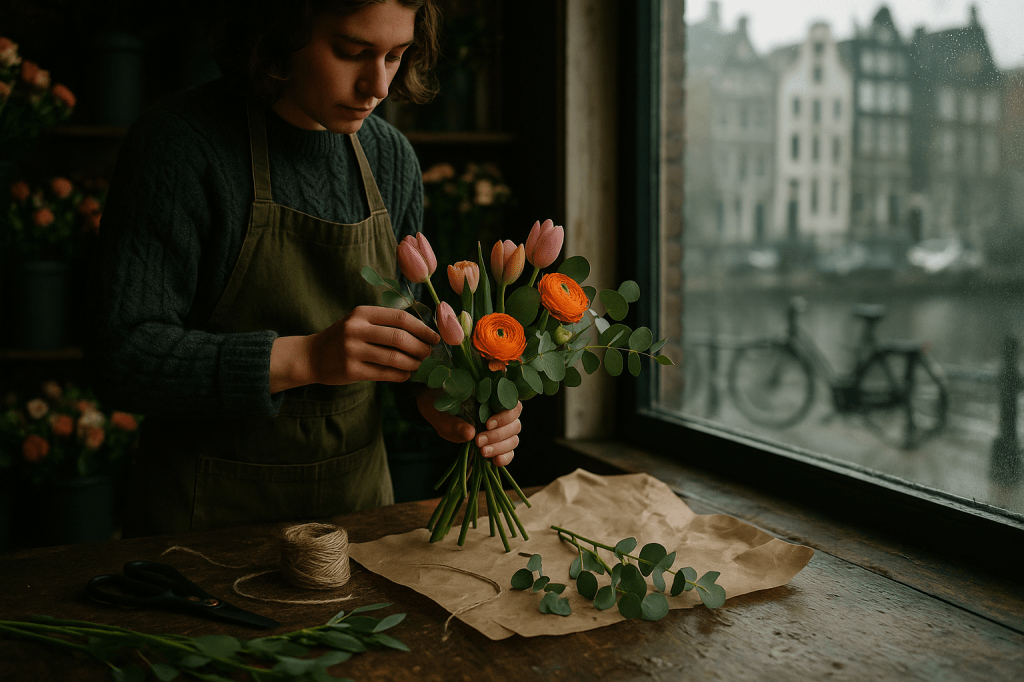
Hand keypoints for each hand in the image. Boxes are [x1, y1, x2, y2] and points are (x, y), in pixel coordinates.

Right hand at [270, 306, 439, 392]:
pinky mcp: (350, 370)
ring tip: (419, 365)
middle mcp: (356, 329)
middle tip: (429, 354)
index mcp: (362, 312)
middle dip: (420, 348)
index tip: (435, 338)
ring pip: (393, 358)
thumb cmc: (344, 338)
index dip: (422, 328)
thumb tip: (424, 333)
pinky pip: (383, 374)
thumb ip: (385, 323)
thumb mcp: (360, 321)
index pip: (400, 318)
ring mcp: (352, 350)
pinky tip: (406, 375)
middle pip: (399, 338)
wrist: (312, 356)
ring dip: (412, 364)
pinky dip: (400, 375)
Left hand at [417, 389, 522, 466]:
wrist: (435, 410)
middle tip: (478, 442)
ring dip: (500, 447)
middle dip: (498, 435)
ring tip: (482, 452)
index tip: (487, 424)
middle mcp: (500, 410)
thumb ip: (455, 422)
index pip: (512, 404)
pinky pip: (508, 450)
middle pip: (515, 424)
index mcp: (492, 395)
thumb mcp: (442, 413)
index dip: (504, 416)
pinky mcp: (496, 442)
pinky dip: (505, 457)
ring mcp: (500, 427)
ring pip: (513, 438)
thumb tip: (470, 433)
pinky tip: (495, 461)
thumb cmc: (439, 405)